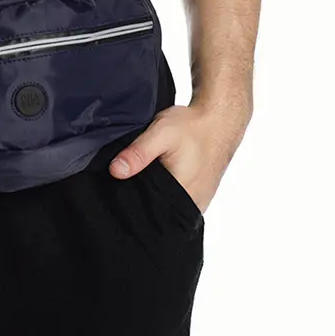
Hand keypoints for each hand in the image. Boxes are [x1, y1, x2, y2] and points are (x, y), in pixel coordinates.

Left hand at [108, 101, 249, 214]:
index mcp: (182, 195)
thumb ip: (139, 153)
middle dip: (141, 204)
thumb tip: (115, 171)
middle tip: (126, 186)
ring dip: (154, 200)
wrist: (219, 120)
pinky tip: (159, 180)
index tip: (116, 197)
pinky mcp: (200, 197)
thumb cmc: (192, 126)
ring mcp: (198, 203)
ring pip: (168, 210)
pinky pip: (178, 203)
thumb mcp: (161, 133)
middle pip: (158, 214)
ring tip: (143, 182)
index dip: (131, 207)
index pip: (149, 215)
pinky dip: (166, 195)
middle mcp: (193, 205)